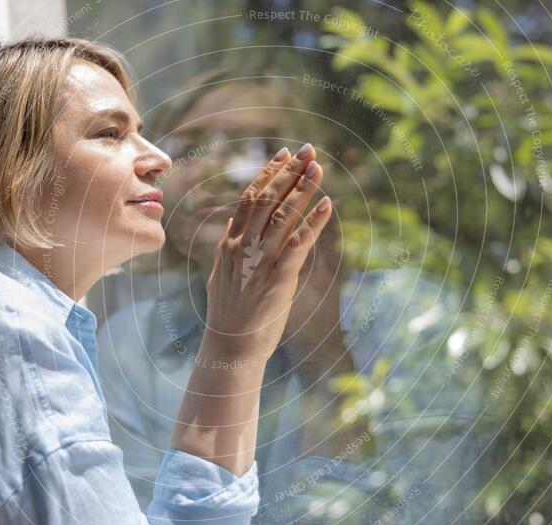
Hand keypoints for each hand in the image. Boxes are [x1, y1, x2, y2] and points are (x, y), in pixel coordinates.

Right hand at [202, 143, 332, 359]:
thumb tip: (236, 227)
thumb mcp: (222, 276)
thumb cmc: (229, 315)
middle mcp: (243, 247)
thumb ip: (231, 249)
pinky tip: (329, 205)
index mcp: (230, 244)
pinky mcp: (278, 279)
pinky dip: (316, 222)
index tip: (284, 153)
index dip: (269, 173)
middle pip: (267, 199)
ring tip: (319, 167)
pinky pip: (299, 244)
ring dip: (303, 189)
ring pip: (283, 216)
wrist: (230, 348)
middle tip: (308, 149)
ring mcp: (260, 262)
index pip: (249, 198)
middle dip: (289, 171)